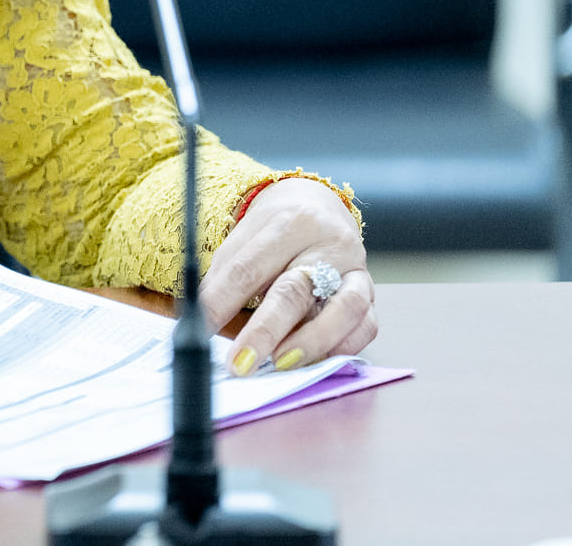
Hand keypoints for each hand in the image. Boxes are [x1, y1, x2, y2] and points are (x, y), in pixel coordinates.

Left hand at [198, 177, 375, 375]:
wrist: (318, 207)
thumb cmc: (273, 231)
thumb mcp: (243, 239)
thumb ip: (225, 277)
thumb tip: (199, 320)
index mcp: (288, 223)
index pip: (248, 268)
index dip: (221, 303)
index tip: (200, 331)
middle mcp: (327, 244)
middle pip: (294, 291)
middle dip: (264, 332)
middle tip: (240, 363)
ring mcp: (355, 269)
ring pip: (343, 309)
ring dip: (310, 343)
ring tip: (280, 365)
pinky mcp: (371, 292)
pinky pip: (367, 325)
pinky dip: (343, 347)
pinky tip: (318, 361)